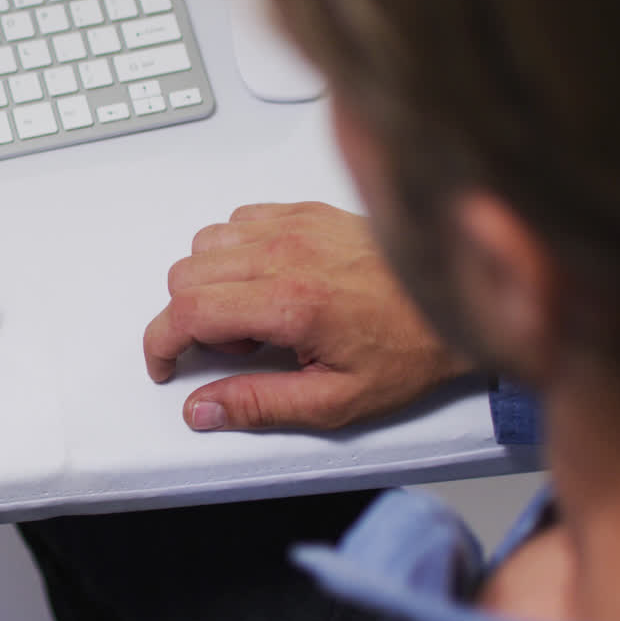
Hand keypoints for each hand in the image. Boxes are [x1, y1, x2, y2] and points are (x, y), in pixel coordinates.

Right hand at [144, 202, 470, 431]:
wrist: (459, 303)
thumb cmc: (410, 350)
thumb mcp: (336, 401)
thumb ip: (260, 405)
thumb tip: (202, 409)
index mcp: (291, 303)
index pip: (187, 311)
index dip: (160, 343)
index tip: (165, 364)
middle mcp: (287, 254)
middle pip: (186, 275)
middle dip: (188, 319)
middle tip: (233, 349)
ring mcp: (296, 226)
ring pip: (205, 243)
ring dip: (209, 282)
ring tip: (253, 314)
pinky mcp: (307, 212)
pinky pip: (239, 219)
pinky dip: (235, 250)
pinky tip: (266, 279)